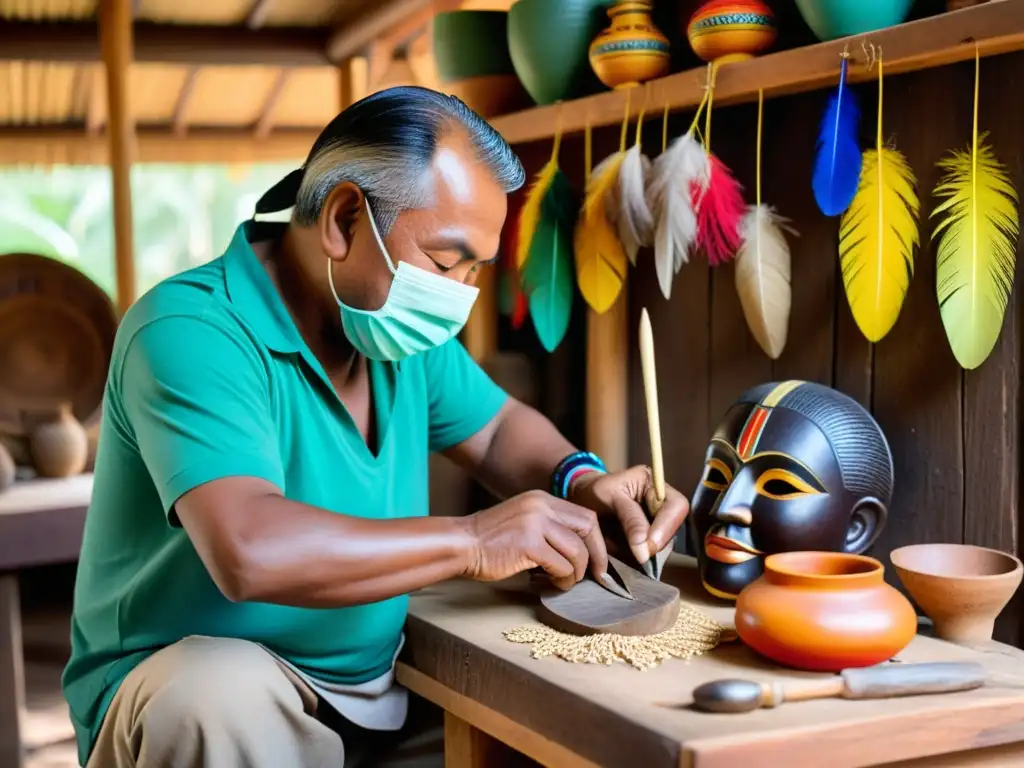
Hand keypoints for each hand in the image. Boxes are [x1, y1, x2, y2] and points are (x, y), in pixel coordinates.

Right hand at [460, 490, 607, 590]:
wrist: (461, 544)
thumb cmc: (490, 539)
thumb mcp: (523, 520)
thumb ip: (549, 526)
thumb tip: (580, 549)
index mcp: (542, 499)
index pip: (585, 516)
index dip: (597, 541)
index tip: (598, 561)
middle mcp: (542, 506)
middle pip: (588, 529)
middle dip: (597, 556)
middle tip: (595, 576)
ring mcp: (535, 524)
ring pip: (577, 551)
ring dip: (576, 573)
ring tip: (564, 582)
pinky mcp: (529, 544)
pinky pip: (561, 566)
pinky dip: (562, 580)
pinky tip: (552, 584)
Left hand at [568, 465, 689, 566]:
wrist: (581, 499)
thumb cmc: (593, 492)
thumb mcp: (608, 497)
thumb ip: (630, 520)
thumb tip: (646, 551)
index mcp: (655, 484)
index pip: (677, 507)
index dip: (666, 528)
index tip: (648, 547)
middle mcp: (662, 503)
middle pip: (674, 529)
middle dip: (656, 544)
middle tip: (637, 555)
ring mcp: (658, 522)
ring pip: (665, 545)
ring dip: (647, 553)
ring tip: (624, 551)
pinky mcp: (650, 539)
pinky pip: (652, 554)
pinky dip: (640, 558)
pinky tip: (625, 555)